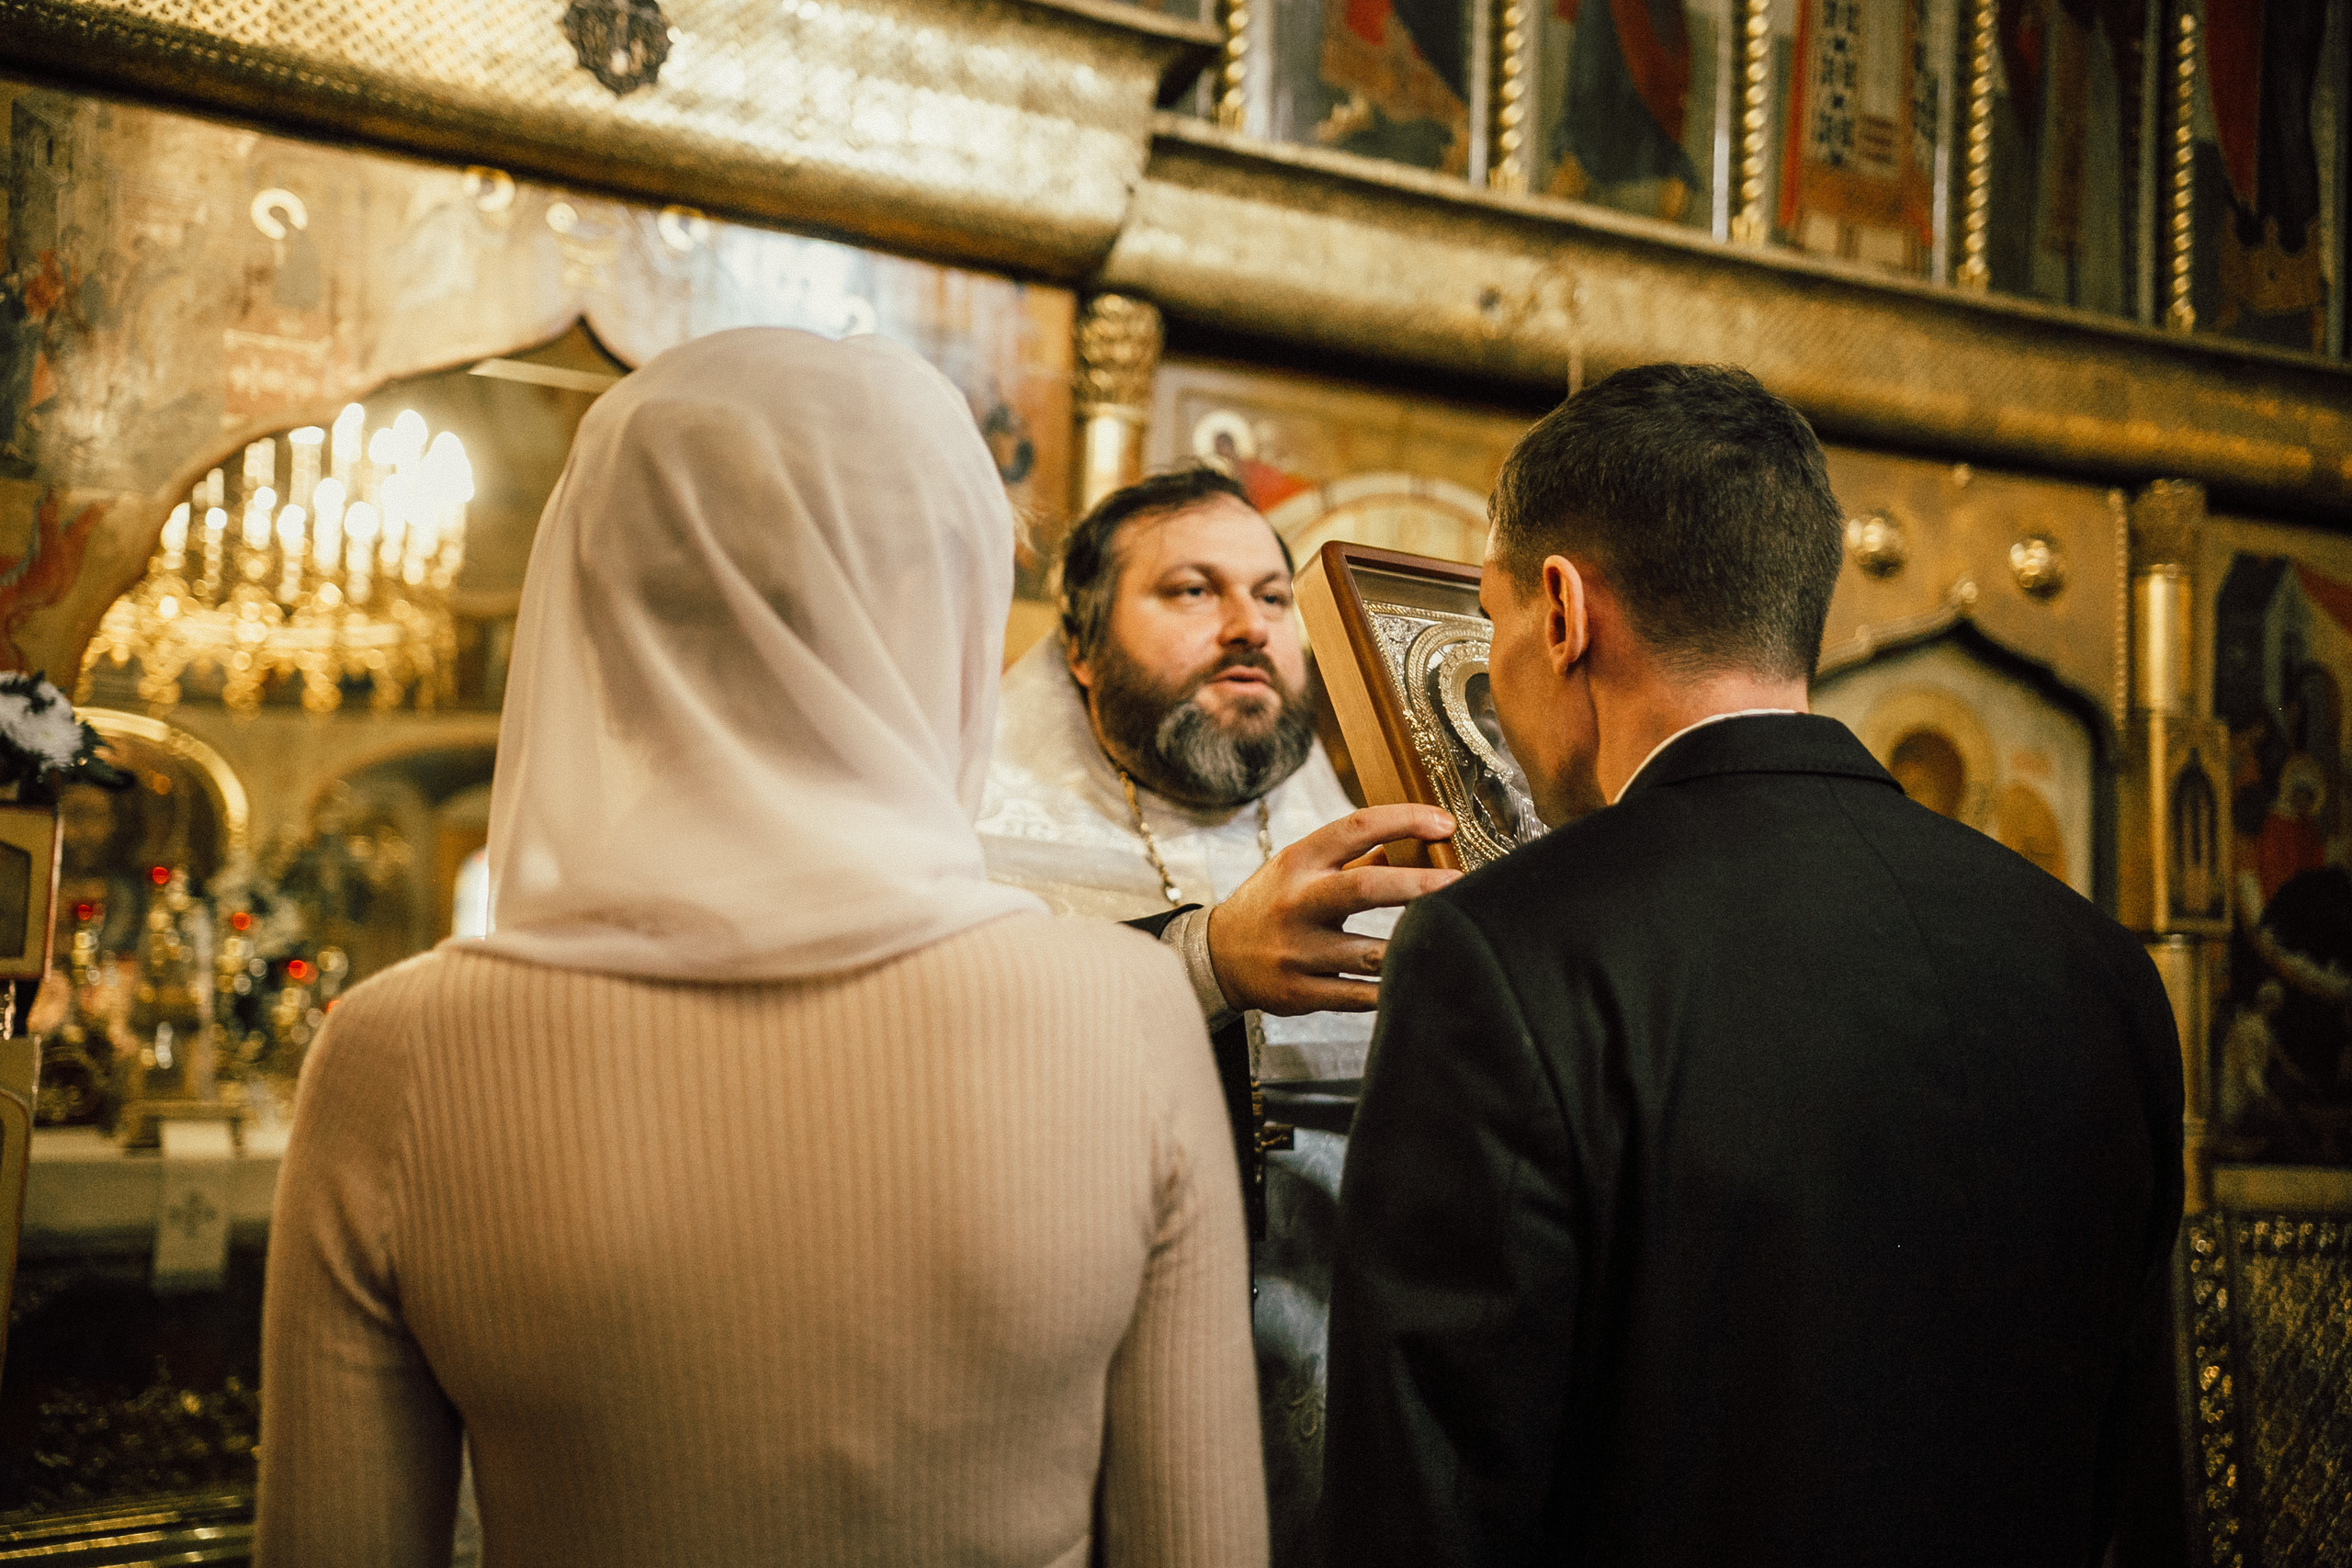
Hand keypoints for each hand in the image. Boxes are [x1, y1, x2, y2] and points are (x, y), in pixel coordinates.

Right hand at [1206, 805, 1459, 1015]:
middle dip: (1419, 886)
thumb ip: (1355, 857)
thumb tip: (1417, 843)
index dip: (1405, 820)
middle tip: (1462, 884)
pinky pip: (1359, 996)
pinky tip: (1415, 977)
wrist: (1218, 955)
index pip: (1356, 828)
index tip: (1445, 824)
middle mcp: (1297, 903)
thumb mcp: (1302, 867)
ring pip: (1369, 954)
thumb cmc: (1273, 902)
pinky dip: (1391, 989)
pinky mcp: (1299, 993)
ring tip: (1448, 938)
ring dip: (1412, 947)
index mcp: (1299, 861)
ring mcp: (1297, 951)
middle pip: (1364, 889)